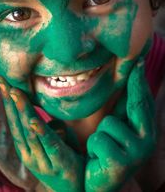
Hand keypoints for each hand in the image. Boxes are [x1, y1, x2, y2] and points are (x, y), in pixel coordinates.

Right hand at [0, 78, 84, 191]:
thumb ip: (48, 127)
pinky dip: (40, 131)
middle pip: (18, 123)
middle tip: (4, 82)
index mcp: (25, 146)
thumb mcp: (52, 140)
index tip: (3, 84)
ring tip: (15, 93)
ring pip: (29, 132)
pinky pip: (48, 144)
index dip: (8, 102)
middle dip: (10, 101)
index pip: (14, 121)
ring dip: (22, 111)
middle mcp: (28, 152)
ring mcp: (41, 159)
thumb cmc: (62, 158)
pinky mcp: (57, 163)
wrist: (73, 188)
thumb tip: (48, 115)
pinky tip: (33, 120)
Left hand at [85, 61, 156, 191]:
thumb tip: (119, 86)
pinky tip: (99, 159)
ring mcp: (136, 152)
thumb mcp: (113, 131)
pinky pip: (98, 140)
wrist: (99, 186)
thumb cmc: (105, 152)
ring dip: (99, 136)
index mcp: (144, 131)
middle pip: (136, 104)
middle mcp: (147, 140)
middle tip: (138, 62)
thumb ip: (120, 112)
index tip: (139, 61)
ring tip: (102, 149)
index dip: (139, 81)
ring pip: (109, 124)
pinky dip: (93, 147)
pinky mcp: (121, 163)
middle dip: (134, 82)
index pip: (141, 102)